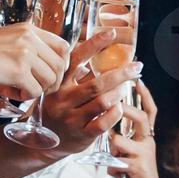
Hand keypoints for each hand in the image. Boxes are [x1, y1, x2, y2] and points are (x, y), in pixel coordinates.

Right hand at [0, 24, 71, 98]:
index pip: (63, 45)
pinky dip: (26, 96)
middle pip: (60, 65)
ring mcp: (25, 54)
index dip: (61, 64)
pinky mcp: (18, 71)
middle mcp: (30, 38)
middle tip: (39, 89)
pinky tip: (11, 92)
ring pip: (50, 79)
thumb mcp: (6, 38)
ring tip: (21, 90)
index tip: (52, 74)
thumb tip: (43, 62)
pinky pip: (35, 90)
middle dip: (53, 82)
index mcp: (29, 29)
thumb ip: (25, 45)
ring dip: (38, 90)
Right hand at [41, 30, 141, 151]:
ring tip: (127, 87)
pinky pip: (104, 122)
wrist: (42, 144)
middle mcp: (63, 100)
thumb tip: (100, 55)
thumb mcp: (58, 90)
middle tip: (136, 67)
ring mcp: (72, 118)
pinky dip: (116, 113)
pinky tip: (120, 108)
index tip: (111, 33)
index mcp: (58, 84)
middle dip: (121, 73)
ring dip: (119, 92)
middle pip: (97, 83)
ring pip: (102, 101)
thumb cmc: (55, 111)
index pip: (76, 59)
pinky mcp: (81, 135)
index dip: (94, 45)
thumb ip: (76, 76)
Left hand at [107, 80, 164, 177]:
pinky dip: (111, 168)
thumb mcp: (129, 154)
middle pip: (141, 119)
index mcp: (147, 137)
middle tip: (118, 107)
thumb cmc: (135, 176)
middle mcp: (149, 143)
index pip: (150, 112)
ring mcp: (145, 155)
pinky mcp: (137, 167)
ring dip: (111, 150)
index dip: (145, 96)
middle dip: (128, 111)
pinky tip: (116, 175)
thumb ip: (121, 141)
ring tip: (114, 162)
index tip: (138, 80)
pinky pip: (115, 160)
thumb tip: (106, 129)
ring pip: (119, 141)